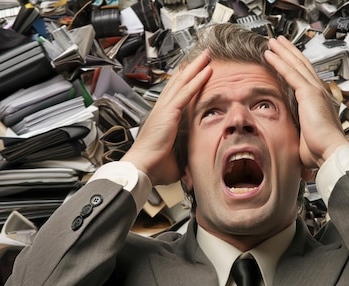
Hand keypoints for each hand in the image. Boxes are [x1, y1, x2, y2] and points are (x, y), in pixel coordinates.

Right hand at [121, 50, 211, 185]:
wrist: (143, 167)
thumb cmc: (154, 166)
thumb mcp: (175, 158)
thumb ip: (185, 155)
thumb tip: (194, 163)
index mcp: (162, 119)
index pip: (174, 95)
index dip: (183, 81)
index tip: (191, 72)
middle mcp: (161, 110)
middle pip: (178, 83)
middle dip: (190, 68)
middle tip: (201, 57)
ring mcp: (164, 109)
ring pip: (182, 82)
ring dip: (195, 68)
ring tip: (206, 56)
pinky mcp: (168, 112)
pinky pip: (186, 92)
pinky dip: (196, 80)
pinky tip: (206, 70)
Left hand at [264, 37, 348, 168]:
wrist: (330, 152)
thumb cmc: (320, 150)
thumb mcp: (303, 136)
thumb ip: (295, 130)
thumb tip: (287, 137)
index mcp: (318, 101)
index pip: (305, 77)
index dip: (295, 65)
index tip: (285, 58)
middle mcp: (319, 92)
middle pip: (302, 65)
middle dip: (290, 52)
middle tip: (279, 42)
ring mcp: (315, 90)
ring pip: (296, 64)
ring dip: (283, 51)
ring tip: (273, 42)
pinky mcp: (309, 93)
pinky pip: (290, 72)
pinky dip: (279, 61)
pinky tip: (270, 54)